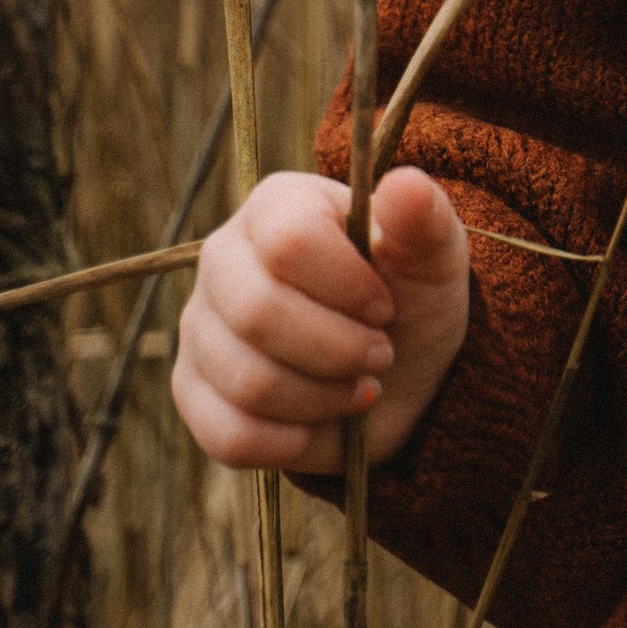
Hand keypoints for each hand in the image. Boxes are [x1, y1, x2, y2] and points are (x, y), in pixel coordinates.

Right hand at [171, 167, 469, 473]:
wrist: (396, 373)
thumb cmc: (411, 299)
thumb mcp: (434, 259)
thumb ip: (423, 222)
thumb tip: (407, 185)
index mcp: (278, 205)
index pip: (289, 241)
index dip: (347, 286)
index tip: (386, 307)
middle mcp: (223, 257)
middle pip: (258, 313)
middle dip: (338, 348)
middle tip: (380, 354)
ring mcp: (199, 326)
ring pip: (247, 381)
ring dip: (323, 397)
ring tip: (360, 386)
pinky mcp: (192, 391)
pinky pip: (229, 433)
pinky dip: (292, 441)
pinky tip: (323, 421)